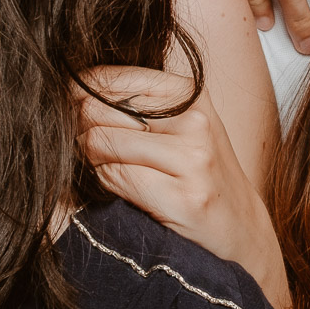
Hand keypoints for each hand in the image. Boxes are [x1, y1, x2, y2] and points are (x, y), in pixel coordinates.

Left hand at [75, 64, 290, 308]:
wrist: (241, 231)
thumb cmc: (199, 174)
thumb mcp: (176, 125)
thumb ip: (131, 104)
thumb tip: (68, 90)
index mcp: (189, 91)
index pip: (107, 77)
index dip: (78, 96)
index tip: (73, 113)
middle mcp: (194, 119)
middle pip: (96, 109)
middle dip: (81, 131)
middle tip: (91, 150)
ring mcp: (192, 158)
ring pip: (100, 143)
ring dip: (92, 161)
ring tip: (110, 171)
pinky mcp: (183, 197)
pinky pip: (114, 178)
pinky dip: (105, 184)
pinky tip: (123, 191)